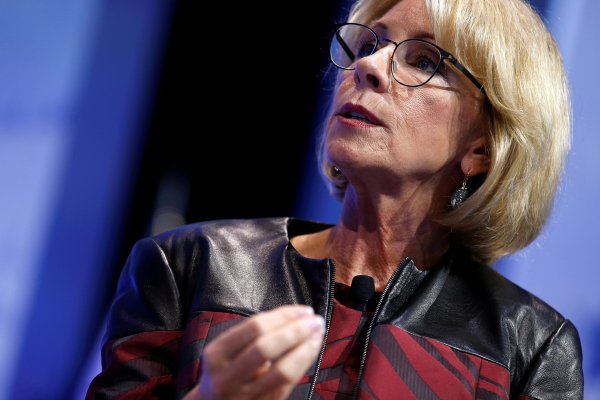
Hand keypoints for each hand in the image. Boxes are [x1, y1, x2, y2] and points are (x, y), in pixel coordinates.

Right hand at [183, 305, 324, 399]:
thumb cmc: (225, 370)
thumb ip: (251, 335)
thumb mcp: (225, 350)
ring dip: (305, 349)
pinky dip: (303, 365)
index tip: (303, 310)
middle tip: (315, 321)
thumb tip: (292, 317)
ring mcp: (244, 395)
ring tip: (317, 334)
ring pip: (281, 371)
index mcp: (215, 355)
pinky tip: (311, 351)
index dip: (283, 316)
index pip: (254, 328)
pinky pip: (287, 385)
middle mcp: (226, 377)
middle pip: (266, 348)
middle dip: (296, 331)